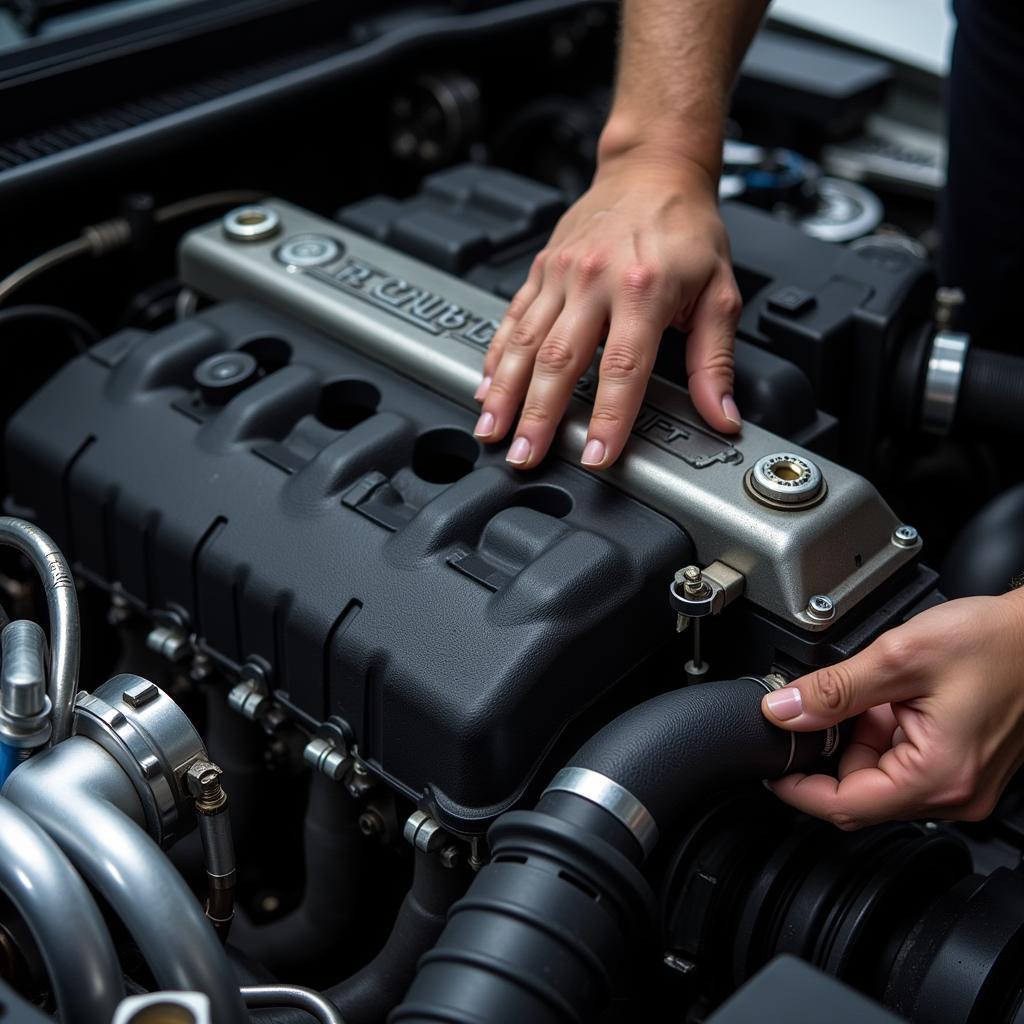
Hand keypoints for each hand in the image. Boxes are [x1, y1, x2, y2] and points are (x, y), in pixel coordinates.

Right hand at [472, 147, 742, 470]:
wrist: (653, 170)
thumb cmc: (686, 229)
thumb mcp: (719, 294)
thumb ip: (714, 362)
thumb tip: (722, 417)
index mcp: (644, 290)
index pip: (623, 368)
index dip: (609, 418)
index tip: (597, 455)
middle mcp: (595, 280)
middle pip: (560, 360)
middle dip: (538, 415)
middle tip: (524, 455)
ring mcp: (561, 274)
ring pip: (525, 341)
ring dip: (505, 392)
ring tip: (492, 430)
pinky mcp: (540, 269)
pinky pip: (512, 317)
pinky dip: (495, 356)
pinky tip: (485, 387)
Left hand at [760, 589, 1023, 828]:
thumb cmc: (997, 642)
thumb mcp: (899, 657)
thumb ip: (834, 689)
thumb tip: (783, 710)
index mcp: (937, 777)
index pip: (844, 807)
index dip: (797, 789)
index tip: (770, 767)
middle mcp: (954, 792)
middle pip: (860, 793)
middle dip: (834, 750)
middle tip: (831, 704)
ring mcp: (961, 782)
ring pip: (880, 776)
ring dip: (863, 737)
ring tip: (880, 691)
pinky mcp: (963, 766)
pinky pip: (905, 762)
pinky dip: (887, 732)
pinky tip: (898, 699)